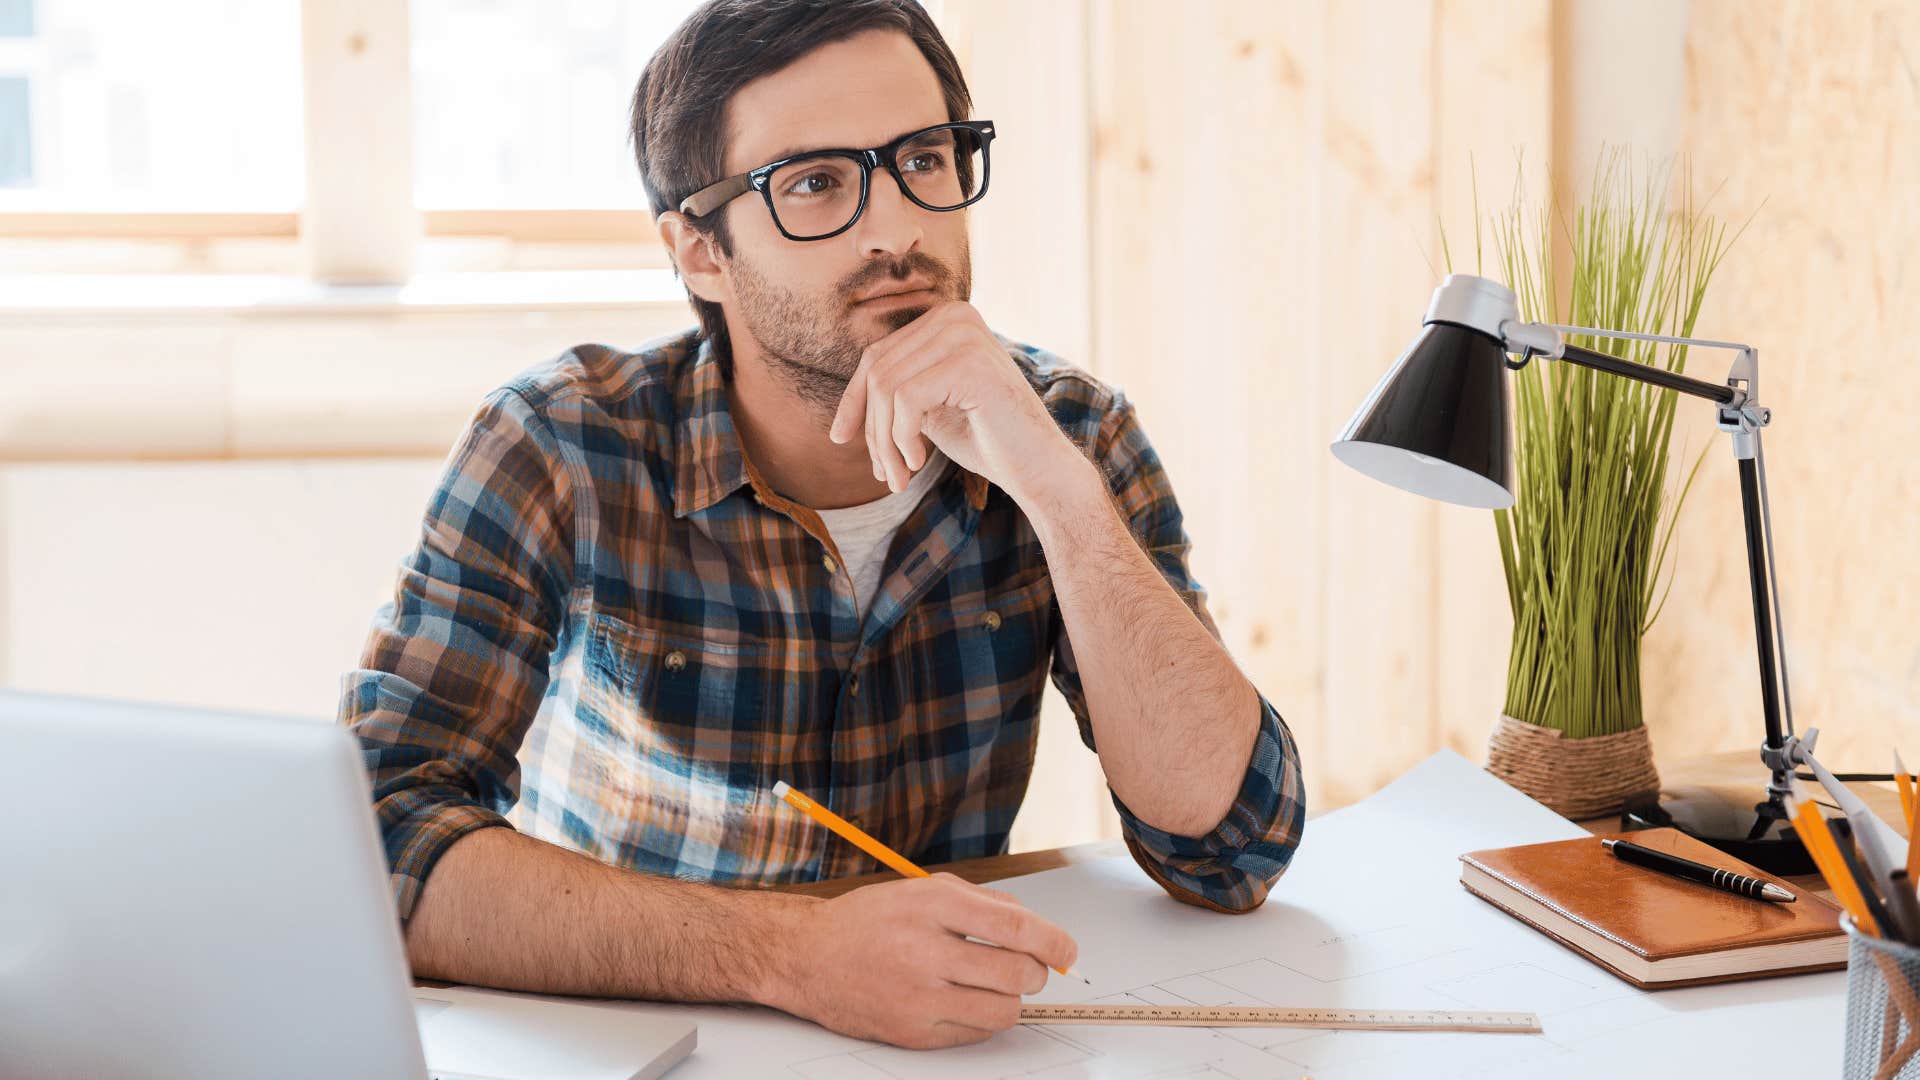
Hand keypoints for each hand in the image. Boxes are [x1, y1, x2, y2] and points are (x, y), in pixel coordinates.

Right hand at [766, 872, 1077, 1048]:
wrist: (808, 957)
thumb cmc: (871, 921)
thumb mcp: (925, 891)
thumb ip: (984, 903)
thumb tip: (1037, 927)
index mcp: (932, 906)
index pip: (1016, 928)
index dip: (1054, 942)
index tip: (1067, 950)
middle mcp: (924, 950)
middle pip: (1016, 973)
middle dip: (1036, 973)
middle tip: (1028, 969)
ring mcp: (917, 996)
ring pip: (1002, 1010)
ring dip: (1013, 999)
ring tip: (996, 986)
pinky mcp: (910, 1031)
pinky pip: (975, 1034)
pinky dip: (984, 1019)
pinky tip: (966, 1002)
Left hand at [828, 301, 1088, 507]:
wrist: (1039, 470)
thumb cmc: (988, 441)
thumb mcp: (930, 408)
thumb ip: (897, 390)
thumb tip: (847, 404)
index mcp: (946, 319)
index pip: (876, 355)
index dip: (853, 401)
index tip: (840, 440)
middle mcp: (955, 315)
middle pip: (877, 371)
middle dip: (871, 429)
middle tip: (884, 474)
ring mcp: (964, 334)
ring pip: (886, 387)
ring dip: (884, 442)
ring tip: (899, 477)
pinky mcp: (969, 362)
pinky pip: (905, 400)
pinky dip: (902, 439)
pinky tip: (919, 463)